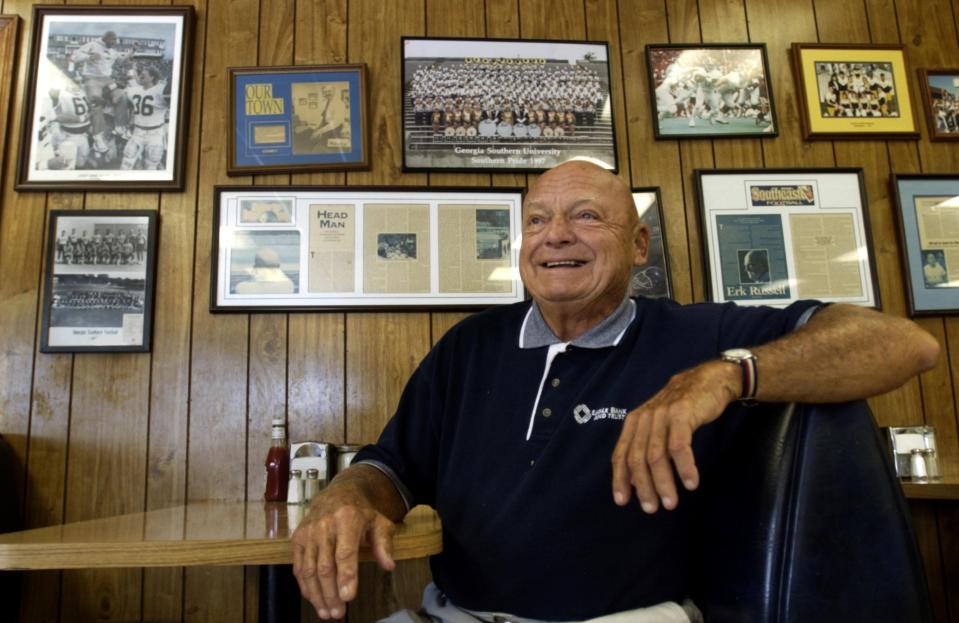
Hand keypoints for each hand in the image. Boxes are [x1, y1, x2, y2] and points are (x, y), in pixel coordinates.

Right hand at [291, 485, 396, 618]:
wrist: (336, 494)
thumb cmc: (361, 512)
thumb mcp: (379, 522)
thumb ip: (384, 544)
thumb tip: (389, 566)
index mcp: (347, 518)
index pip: (345, 552)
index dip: (346, 576)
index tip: (348, 597)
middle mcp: (324, 525)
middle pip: (325, 566)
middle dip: (331, 593)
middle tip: (338, 613)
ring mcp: (308, 533)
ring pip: (309, 570)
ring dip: (317, 595)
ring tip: (327, 613)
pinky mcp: (297, 539)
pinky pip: (299, 567)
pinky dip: (306, 587)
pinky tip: (315, 600)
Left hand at [610, 359, 739, 512]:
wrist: (707, 380)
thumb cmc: (682, 408)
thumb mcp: (657, 426)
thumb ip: (645, 448)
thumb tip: (633, 482)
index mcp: (634, 422)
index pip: (621, 454)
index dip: (620, 479)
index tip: (623, 502)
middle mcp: (644, 418)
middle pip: (637, 459)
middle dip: (643, 487)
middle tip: (652, 508)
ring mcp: (662, 415)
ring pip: (656, 456)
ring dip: (663, 483)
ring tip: (671, 503)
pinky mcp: (682, 414)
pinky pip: (679, 446)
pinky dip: (684, 468)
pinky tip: (691, 483)